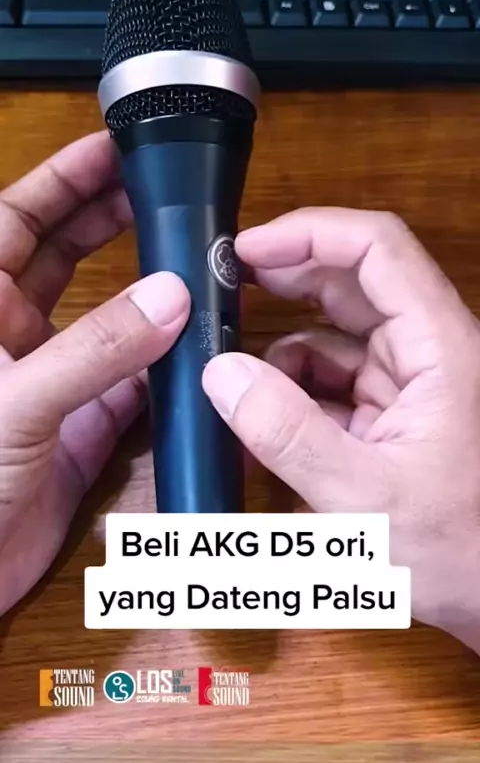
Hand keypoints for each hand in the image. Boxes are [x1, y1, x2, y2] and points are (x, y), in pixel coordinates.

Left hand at [0, 132, 189, 615]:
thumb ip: (95, 348)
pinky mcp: (86, 424)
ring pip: (105, 313)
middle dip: (110, 218)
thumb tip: (172, 295)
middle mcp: (13, 333)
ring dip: (145, 286)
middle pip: (63, 252)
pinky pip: (133, 378)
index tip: (114, 150)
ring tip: (195, 256)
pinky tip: (196, 341)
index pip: (16, 219)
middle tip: (165, 192)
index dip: (63, 179)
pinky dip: (165, 359)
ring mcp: (53, 377)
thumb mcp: (18, 402)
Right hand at [203, 208, 479, 653]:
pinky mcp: (389, 411)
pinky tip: (259, 420)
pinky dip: (291, 391)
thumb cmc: (457, 550)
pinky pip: (331, 380)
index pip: (377, 249)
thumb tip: (220, 373)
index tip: (243, 250)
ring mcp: (406, 380)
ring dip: (280, 348)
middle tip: (218, 292)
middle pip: (350, 282)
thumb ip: (287, 433)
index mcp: (438, 347)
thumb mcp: (363, 497)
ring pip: (334, 333)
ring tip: (228, 372)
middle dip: (283, 280)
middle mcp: (425, 349)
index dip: (309, 233)